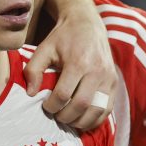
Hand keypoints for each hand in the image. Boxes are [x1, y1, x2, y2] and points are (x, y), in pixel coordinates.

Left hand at [25, 7, 116, 129]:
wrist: (87, 24)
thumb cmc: (63, 37)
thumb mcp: (44, 48)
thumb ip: (33, 69)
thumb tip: (30, 93)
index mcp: (78, 62)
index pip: (64, 94)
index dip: (52, 106)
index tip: (45, 106)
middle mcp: (97, 71)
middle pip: (81, 105)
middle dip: (66, 116)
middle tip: (56, 115)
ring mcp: (108, 78)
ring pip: (97, 111)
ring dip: (81, 121)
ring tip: (69, 119)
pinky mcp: (114, 82)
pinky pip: (107, 109)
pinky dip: (95, 119)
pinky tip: (83, 119)